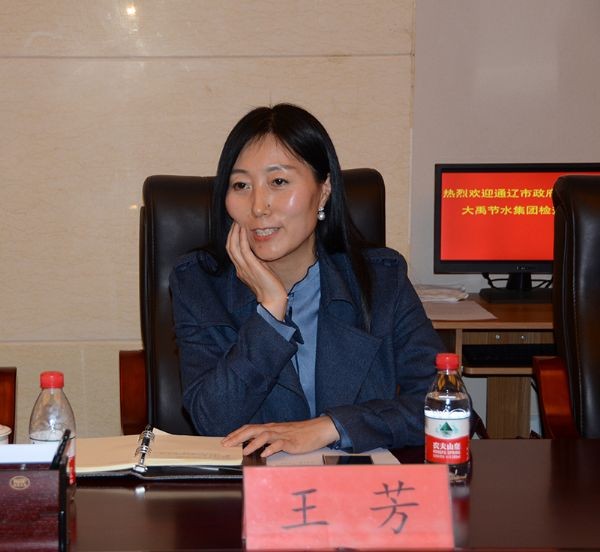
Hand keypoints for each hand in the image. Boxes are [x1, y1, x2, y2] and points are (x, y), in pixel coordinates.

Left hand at [222, 417, 339, 457]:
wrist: (319, 429)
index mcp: (271, 428)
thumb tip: (256, 446)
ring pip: (265, 436)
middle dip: (238, 437)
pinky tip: (265, 454)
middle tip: (227, 444)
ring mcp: (283, 435)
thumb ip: (270, 439)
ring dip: (253, 443)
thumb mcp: (283, 435)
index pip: (250, 428)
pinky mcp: (292, 442)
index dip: (237, 433)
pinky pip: (280, 444)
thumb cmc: (301, 433)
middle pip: (253, 430)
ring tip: (244, 451)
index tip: (226, 440)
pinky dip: (272, 448)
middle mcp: (275, 429)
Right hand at [226, 222, 287, 319]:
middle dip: (231, 232)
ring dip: (235, 232)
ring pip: (233, 246)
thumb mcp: (261, 272)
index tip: (236, 227)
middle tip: (235, 220)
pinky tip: (244, 230)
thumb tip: (259, 253)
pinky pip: (243, 250)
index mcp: (241, 270)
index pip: (232, 251)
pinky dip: (242, 239)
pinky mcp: (251, 267)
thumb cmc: (270, 288)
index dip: (232, 238)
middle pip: (230, 247)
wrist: (272, 301)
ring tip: (238, 222)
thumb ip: (258, 263)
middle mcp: (240, 268)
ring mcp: (244, 268)